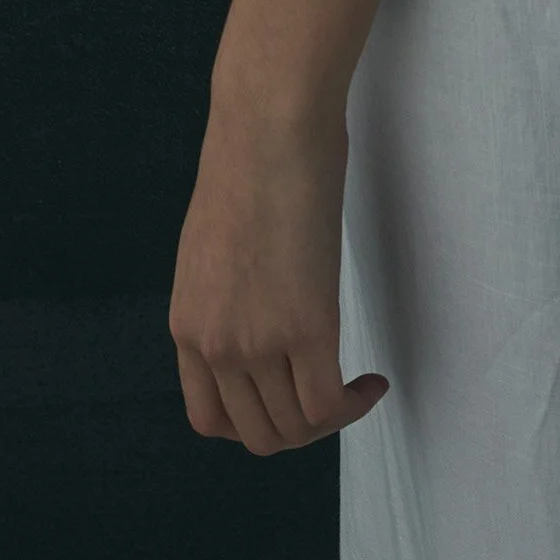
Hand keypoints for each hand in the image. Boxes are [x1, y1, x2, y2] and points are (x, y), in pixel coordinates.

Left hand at [170, 100, 388, 453]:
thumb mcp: (213, 247)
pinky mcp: (305, 326)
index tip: (290, 396)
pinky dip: (356, 404)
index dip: (256, 422)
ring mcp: (257, 341)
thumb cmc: (251, 163)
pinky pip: (329, 404)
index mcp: (187, 326)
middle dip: (301, 428)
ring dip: (333, 420)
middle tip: (334, 394)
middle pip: (258, 434)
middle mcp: (214, 346)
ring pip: (296, 428)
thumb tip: (257, 308)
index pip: (210, 420)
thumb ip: (225, 294)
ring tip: (357, 387)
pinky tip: (373, 382)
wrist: (269, 125)